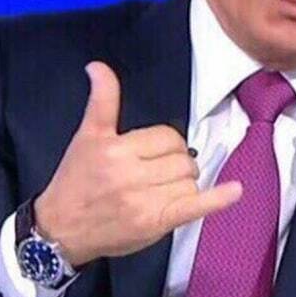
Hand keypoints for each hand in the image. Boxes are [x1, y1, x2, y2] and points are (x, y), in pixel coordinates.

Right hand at [34, 61, 241, 266]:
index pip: (167, 137)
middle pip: (181, 158)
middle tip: (155, 174)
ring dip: (184, 184)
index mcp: (116, 149)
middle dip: (176, 164)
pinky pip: (194, 206)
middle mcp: (130, 174)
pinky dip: (218, 199)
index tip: (151, 154)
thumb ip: (102, 101)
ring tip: (162, 191)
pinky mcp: (156, 223)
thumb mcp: (87, 136)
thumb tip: (98, 66)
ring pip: (189, 180)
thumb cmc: (76, 181)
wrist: (60, 229)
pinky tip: (235, 190)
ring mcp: (144, 201)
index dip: (165, 145)